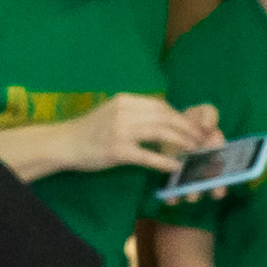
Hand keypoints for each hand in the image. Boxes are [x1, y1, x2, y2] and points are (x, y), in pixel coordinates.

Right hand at [70, 95, 221, 176]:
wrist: (64, 143)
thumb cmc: (90, 130)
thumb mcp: (113, 113)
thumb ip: (135, 113)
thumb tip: (163, 120)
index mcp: (125, 100)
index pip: (161, 105)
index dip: (181, 116)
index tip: (193, 127)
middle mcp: (124, 111)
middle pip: (165, 116)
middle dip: (187, 128)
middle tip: (202, 139)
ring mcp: (120, 130)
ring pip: (160, 132)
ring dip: (182, 141)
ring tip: (195, 150)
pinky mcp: (116, 150)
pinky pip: (146, 155)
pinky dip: (164, 161)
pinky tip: (176, 166)